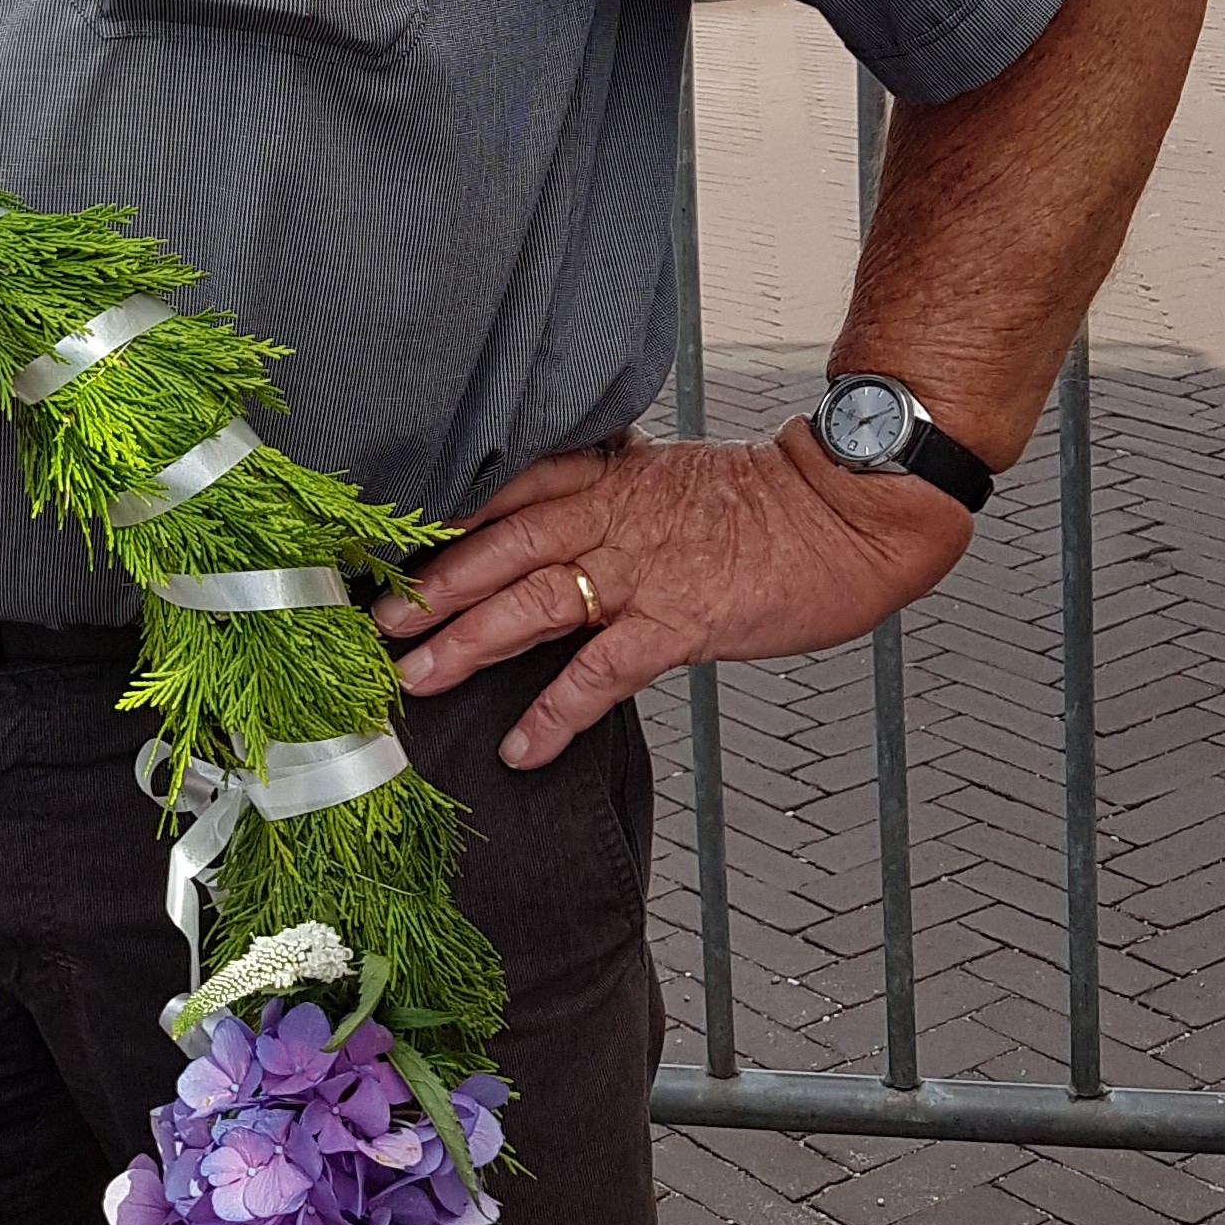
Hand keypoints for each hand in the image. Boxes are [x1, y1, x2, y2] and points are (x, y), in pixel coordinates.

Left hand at [373, 428, 970, 768]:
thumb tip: (550, 527)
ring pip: (533, 603)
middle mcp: (612, 516)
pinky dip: (556, 713)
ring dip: (467, 643)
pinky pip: (603, 673)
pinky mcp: (681, 621)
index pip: (507, 492)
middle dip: (431, 587)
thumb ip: (608, 498)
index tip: (387, 549)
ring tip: (415, 678)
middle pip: (499, 548)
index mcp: (607, 477)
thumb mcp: (670, 482)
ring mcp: (644, 569)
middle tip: (375, 622)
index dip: (443, 523)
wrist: (849, 514)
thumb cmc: (766, 505)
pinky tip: (521, 747)